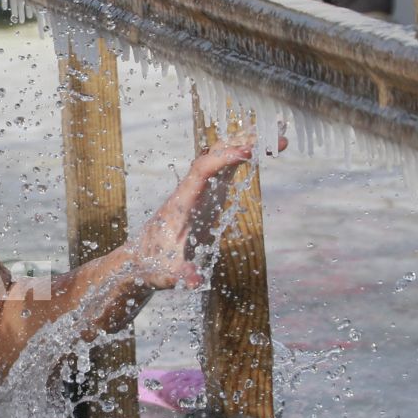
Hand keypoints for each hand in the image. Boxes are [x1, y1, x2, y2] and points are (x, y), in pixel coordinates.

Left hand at [126, 131, 280, 289]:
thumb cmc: (153, 265)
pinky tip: (263, 150)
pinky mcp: (206, 197)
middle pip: (215, 155)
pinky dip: (244, 156)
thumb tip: (195, 281)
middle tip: (278, 137)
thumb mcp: (168, 274)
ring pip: (220, 157)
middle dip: (244, 143)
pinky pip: (225, 169)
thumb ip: (182, 274)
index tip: (247, 151)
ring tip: (278, 135)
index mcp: (182, 202)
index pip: (202, 170)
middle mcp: (190, 190)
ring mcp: (199, 191)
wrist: (139, 261)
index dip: (223, 159)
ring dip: (246, 144)